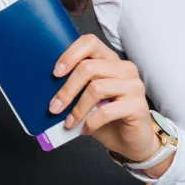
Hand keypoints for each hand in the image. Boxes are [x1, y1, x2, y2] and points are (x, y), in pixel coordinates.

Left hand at [49, 35, 169, 174]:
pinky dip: (90, 122)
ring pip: (96, 88)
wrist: (130, 142)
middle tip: (54, 107)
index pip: (90, 42)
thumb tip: (46, 87)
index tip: (56, 73)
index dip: (70, 54)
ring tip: (69, 122)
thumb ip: (75, 87)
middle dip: (67, 90)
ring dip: (77, 109)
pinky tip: (85, 129)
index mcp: (110, 60)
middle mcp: (125, 68)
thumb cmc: (106, 118)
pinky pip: (106, 111)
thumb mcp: (87, 99)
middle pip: (88, 68)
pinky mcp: (138, 106)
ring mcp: (134, 86)